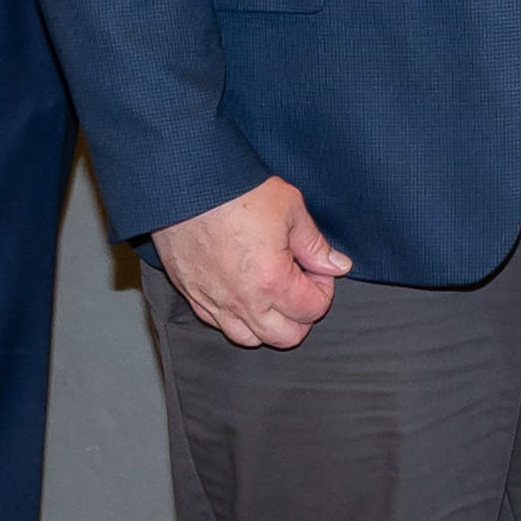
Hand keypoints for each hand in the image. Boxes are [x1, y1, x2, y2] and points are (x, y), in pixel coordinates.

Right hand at [156, 174, 351, 347]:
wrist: (184, 182)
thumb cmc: (234, 190)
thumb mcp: (289, 208)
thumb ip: (315, 244)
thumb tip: (336, 265)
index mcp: (271, 281)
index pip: (313, 310)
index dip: (323, 289)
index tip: (316, 269)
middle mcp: (242, 301)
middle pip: (286, 337)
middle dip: (301, 314)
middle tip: (299, 283)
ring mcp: (213, 301)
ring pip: (249, 338)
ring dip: (268, 322)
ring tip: (271, 290)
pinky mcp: (190, 294)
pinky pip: (217, 323)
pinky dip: (235, 316)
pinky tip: (242, 290)